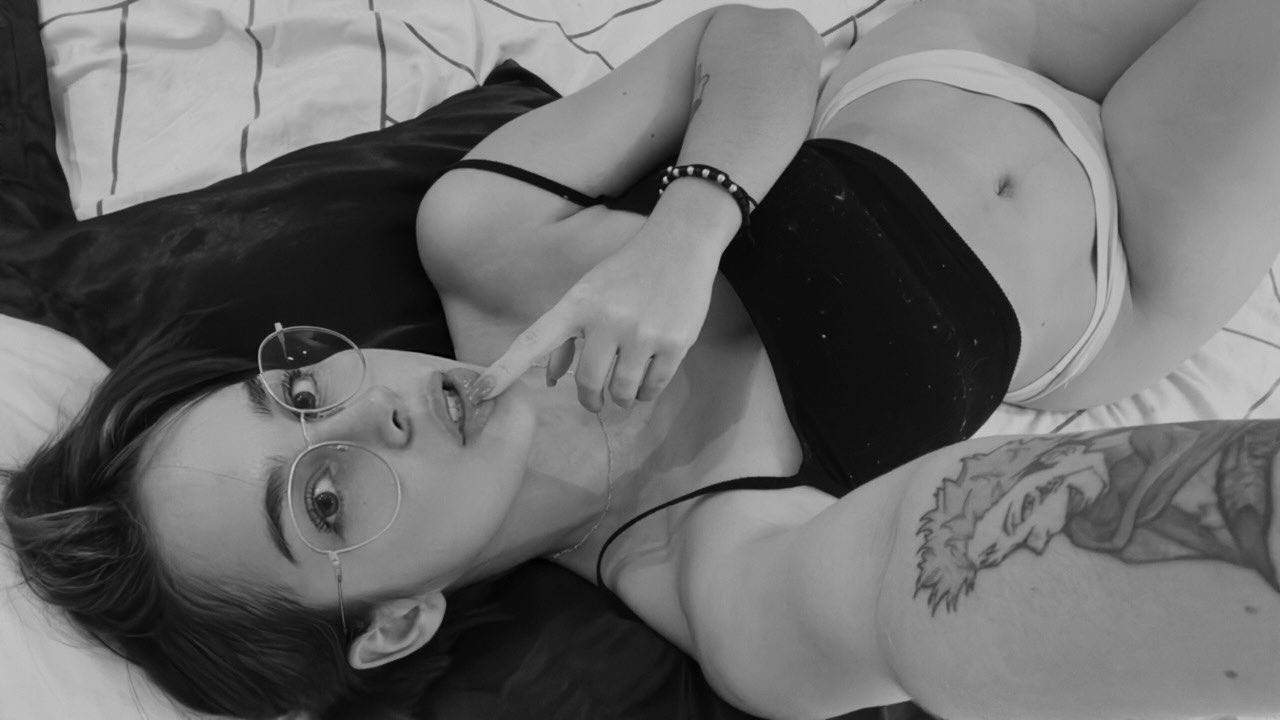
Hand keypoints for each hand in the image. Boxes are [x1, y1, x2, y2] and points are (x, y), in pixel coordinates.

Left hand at [472, 229, 719, 411]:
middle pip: (589, 382)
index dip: (505, 370)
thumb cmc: (627, 274)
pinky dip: (647, 392)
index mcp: (577, 304)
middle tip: (596, 401)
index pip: (533, 341)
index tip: (480, 393)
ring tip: (624, 391)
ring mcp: (642, 331)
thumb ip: (567, 339)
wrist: (680, 245)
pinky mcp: (674, 342)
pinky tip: (646, 380)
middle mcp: (606, 318)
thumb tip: (550, 380)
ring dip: (622, 399)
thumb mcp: (590, 295)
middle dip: (592, 399)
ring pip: (623, 391)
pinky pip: (653, 388)